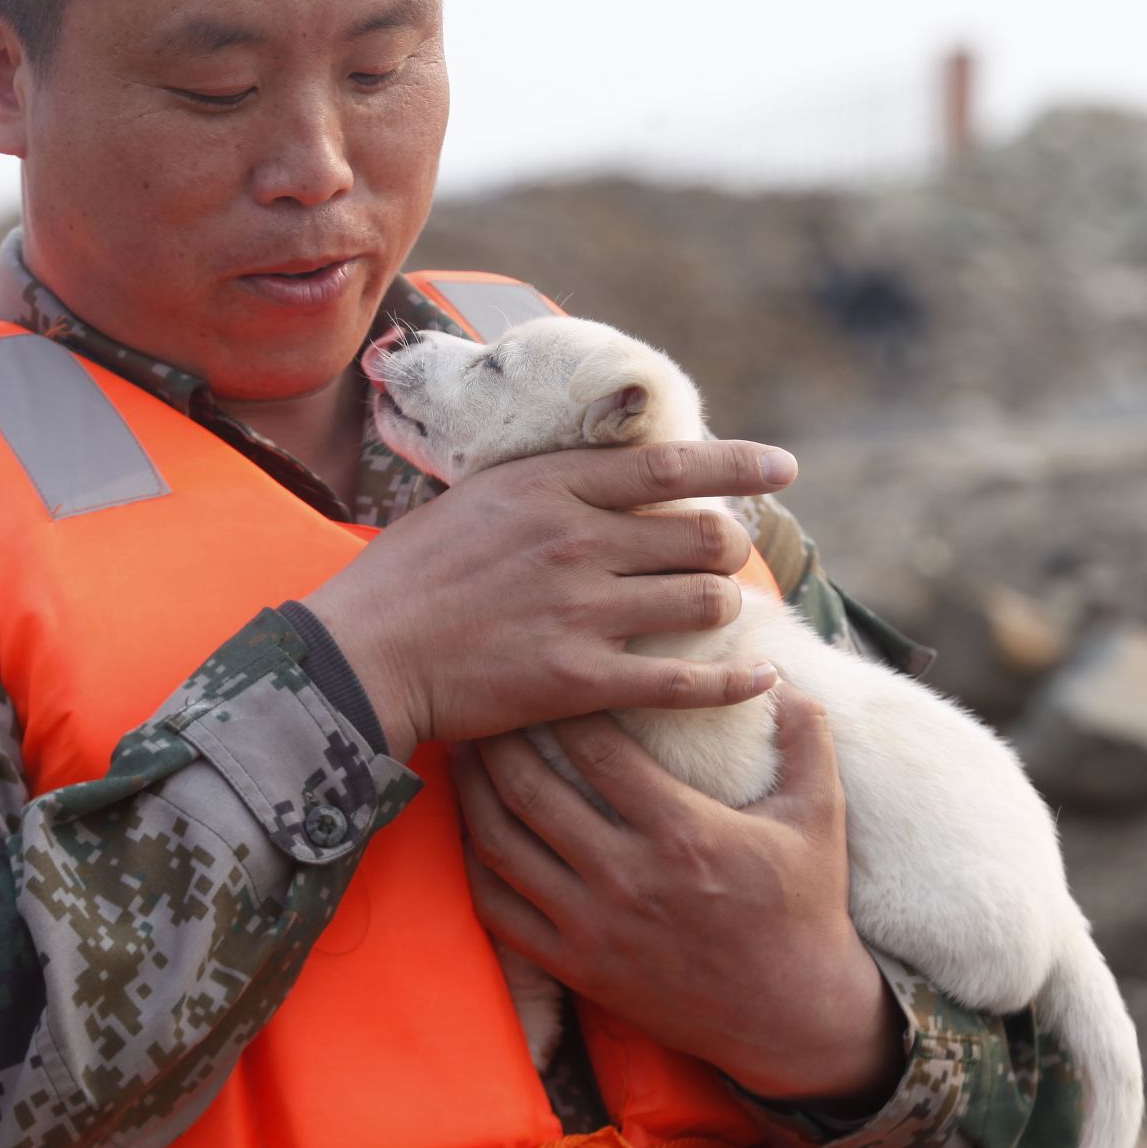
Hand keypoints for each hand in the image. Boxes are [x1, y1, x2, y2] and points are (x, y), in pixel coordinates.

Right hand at [305, 439, 796, 752]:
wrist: (362, 654)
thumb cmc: (408, 575)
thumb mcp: (475, 499)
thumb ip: (545, 486)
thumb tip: (602, 475)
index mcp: (550, 486)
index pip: (670, 466)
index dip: (738, 465)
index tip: (783, 468)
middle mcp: (576, 540)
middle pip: (702, 536)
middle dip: (727, 549)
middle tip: (721, 561)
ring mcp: (580, 611)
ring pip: (703, 602)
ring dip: (723, 609)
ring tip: (715, 615)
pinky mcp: (578, 680)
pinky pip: (683, 681)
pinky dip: (733, 682)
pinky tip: (760, 680)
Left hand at [453, 684, 905, 1106]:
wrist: (793, 1017)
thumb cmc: (806, 909)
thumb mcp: (820, 817)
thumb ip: (805, 738)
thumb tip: (776, 675)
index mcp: (682, 833)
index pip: (597, 750)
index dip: (562, 704)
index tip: (549, 674)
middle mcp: (627, 878)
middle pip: (531, 790)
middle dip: (500, 737)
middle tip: (487, 701)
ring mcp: (594, 927)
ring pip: (502, 845)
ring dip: (475, 792)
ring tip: (465, 751)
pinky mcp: (576, 967)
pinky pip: (499, 909)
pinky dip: (475, 862)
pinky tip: (474, 826)